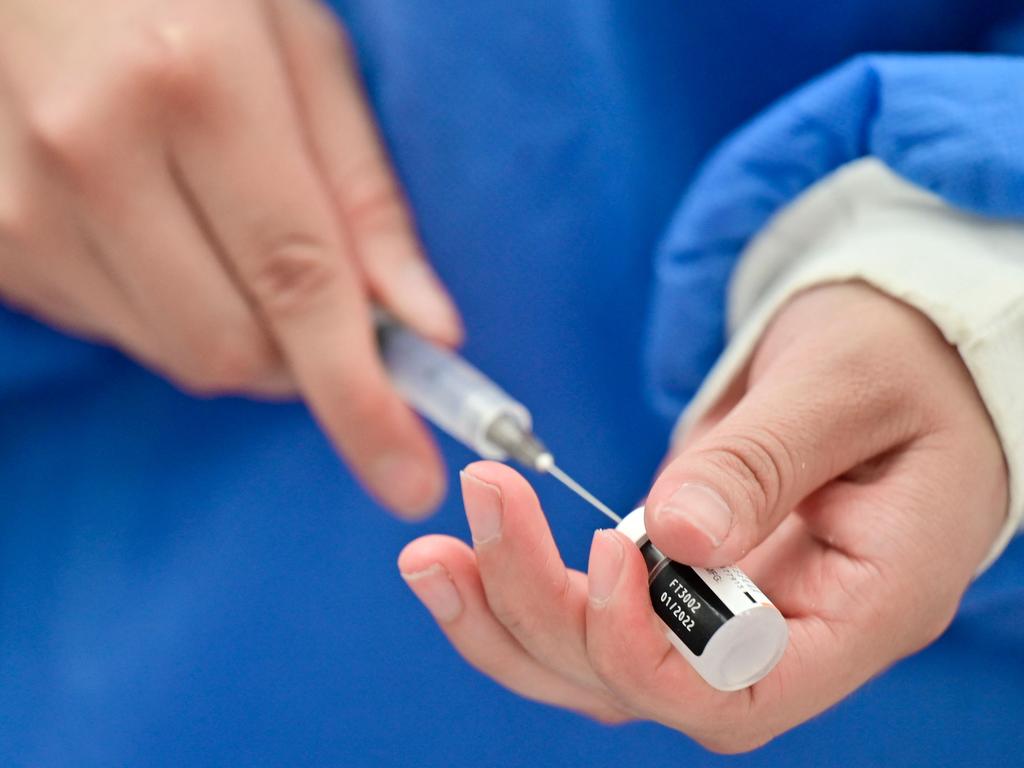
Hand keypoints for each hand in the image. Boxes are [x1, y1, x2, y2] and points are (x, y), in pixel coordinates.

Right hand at [0, 0, 460, 516]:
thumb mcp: (304, 54)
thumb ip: (367, 200)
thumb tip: (426, 328)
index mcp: (196, 87)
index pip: (300, 288)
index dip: (363, 399)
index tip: (408, 480)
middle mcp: (93, 154)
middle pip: (234, 352)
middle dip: (301, 354)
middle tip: (320, 295)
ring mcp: (20, 208)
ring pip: (175, 353)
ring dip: (234, 325)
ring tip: (218, 220)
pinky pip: (115, 330)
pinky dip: (165, 308)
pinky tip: (155, 223)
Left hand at [397, 282, 1006, 750]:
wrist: (901, 346)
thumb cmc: (901, 356)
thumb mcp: (844, 383)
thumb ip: (760, 463)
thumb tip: (670, 535)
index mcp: (867, 605)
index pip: (743, 695)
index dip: (651, 654)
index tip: (606, 549)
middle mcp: (796, 633)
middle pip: (650, 686)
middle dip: (548, 612)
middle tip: (483, 505)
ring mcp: (735, 612)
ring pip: (604, 669)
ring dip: (510, 618)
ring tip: (430, 558)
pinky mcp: (688, 578)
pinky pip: (596, 619)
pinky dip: (526, 594)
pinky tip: (463, 557)